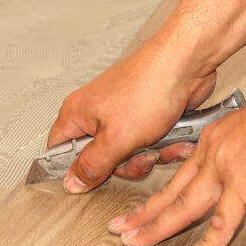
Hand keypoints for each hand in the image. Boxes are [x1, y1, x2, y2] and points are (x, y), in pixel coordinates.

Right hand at [46, 40, 216, 192]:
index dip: (75, 170)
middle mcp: (96, 115)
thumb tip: (72, 182)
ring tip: (161, 142)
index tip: (94, 178)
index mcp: (77, 114)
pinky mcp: (146, 119)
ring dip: (150, 156)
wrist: (187, 63)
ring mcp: (123, 117)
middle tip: (138, 154)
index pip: (59, 152)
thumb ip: (92, 165)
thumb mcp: (116, 138)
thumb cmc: (150, 85)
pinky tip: (173, 138)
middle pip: (100, 161)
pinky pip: (149, 147)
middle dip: (126, 165)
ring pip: (128, 157)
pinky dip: (164, 147)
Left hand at [106, 89, 245, 245]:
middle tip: (122, 227)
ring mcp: (222, 170)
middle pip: (170, 191)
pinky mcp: (241, 184)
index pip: (183, 174)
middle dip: (143, 212)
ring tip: (134, 242)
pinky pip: (219, 224)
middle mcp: (213, 155)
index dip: (163, 194)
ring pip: (181, 206)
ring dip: (154, 227)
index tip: (148, 206)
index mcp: (217, 142)